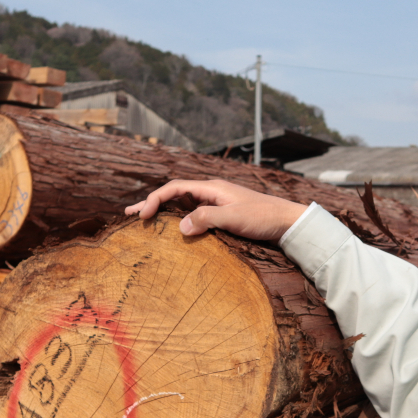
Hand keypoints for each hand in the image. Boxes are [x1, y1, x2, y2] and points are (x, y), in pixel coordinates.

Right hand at [125, 179, 308, 241]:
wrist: (289, 222)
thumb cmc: (264, 218)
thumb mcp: (234, 218)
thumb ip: (206, 219)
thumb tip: (179, 228)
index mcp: (212, 188)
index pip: (174, 188)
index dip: (155, 199)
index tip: (141, 216)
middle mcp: (212, 192)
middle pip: (174, 194)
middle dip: (151, 203)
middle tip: (129, 214)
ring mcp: (217, 203)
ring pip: (183, 204)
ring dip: (163, 211)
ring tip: (143, 219)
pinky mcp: (223, 215)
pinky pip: (195, 214)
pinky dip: (179, 219)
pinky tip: (174, 229)